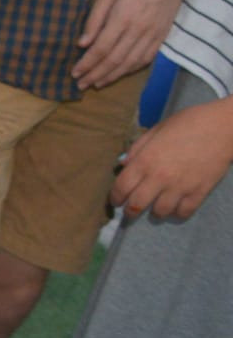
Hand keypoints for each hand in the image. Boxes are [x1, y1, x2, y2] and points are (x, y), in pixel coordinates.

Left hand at [74, 0, 199, 89]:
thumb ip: (95, 18)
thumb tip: (83, 43)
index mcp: (122, 18)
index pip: (101, 49)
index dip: (87, 64)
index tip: (75, 73)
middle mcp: (138, 30)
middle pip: (114, 60)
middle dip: (96, 74)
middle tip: (81, 85)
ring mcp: (153, 34)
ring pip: (131, 63)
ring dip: (113, 76)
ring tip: (97, 84)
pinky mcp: (163, 34)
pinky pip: (147, 58)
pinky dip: (132, 69)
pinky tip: (121, 73)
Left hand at [110, 96, 232, 219]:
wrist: (221, 127)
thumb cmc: (186, 124)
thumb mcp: (155, 131)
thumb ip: (137, 149)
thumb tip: (123, 165)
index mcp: (145, 160)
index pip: (122, 187)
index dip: (115, 197)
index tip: (115, 202)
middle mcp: (159, 177)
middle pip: (137, 205)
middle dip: (130, 211)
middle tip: (130, 212)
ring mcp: (180, 187)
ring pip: (160, 212)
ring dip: (154, 213)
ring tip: (154, 209)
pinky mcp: (199, 192)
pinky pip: (184, 212)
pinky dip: (177, 213)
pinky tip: (175, 208)